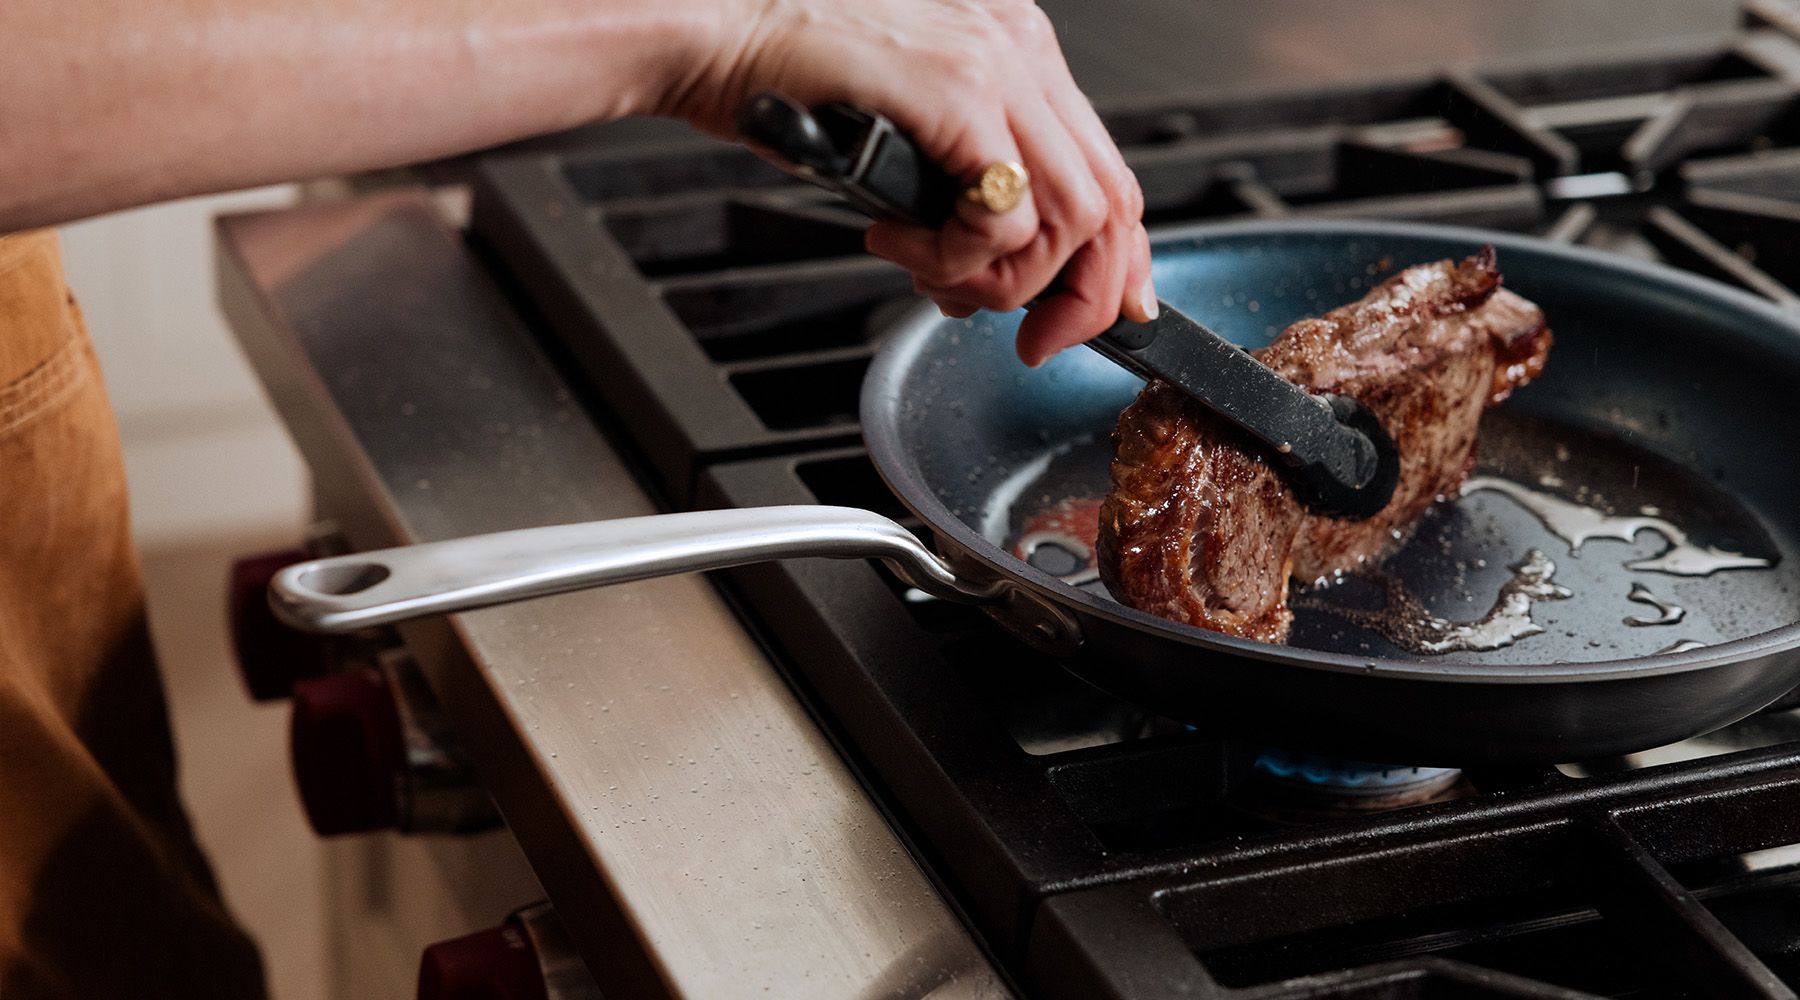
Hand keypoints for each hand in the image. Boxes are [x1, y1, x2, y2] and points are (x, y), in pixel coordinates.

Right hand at [664, 0, 1156, 365]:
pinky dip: (959, 256)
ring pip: (1069, 218)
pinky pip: (1003, 217)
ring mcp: (995, 65)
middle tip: (1030, 337)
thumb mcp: (908, 131)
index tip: (1098, 316)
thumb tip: (1000, 265)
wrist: (717, 34)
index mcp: (1018, 50)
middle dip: (1079, 295)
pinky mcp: (958, 92)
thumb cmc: (790, 82)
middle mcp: (1020, 48)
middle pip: (1109, 199)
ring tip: (936, 278)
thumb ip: (967, 178)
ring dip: (1006, 280)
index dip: (1116, 261)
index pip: (1109, 169)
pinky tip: (900, 242)